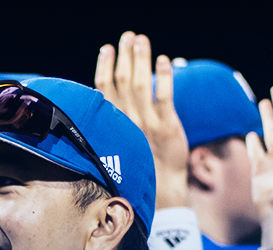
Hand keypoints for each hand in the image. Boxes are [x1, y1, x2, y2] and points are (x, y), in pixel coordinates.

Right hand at [94, 31, 187, 209]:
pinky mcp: (168, 126)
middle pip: (123, 80)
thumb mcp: (120, 144)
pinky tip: (164, 60)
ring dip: (141, 59)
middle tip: (128, 36)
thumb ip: (115, 122)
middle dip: (125, 55)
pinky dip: (164, 76)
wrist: (161, 189)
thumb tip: (108, 103)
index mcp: (114, 124)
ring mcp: (147, 122)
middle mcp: (128, 120)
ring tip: (141, 40)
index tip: (107, 49)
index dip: (105, 66)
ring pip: (142, 84)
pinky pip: (165, 96)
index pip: (105, 88)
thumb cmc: (139, 166)